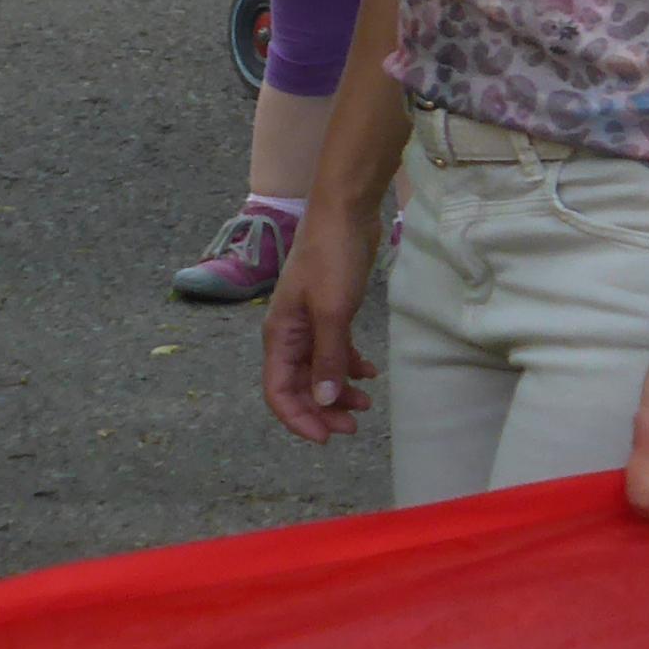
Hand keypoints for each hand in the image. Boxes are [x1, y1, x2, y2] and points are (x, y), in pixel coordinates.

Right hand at [262, 200, 382, 444]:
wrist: (346, 211)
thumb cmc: (333, 256)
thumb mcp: (332, 311)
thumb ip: (328, 358)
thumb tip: (324, 402)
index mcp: (280, 335)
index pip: (278, 391)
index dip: (299, 419)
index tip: (327, 437)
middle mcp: (290, 333)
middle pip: (299, 386)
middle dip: (323, 410)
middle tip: (353, 426)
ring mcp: (310, 322)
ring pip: (319, 370)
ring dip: (339, 391)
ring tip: (367, 404)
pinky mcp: (331, 311)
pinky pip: (335, 350)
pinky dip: (350, 365)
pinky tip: (371, 374)